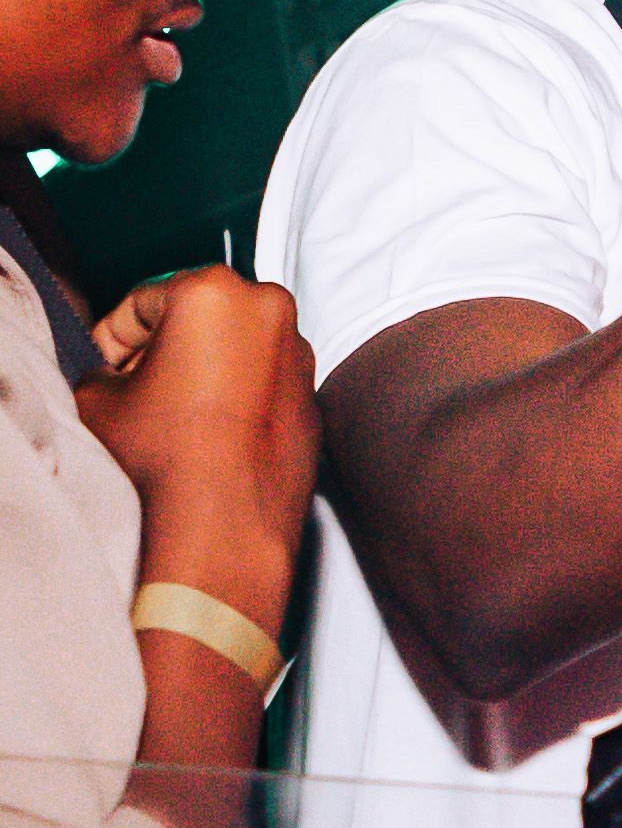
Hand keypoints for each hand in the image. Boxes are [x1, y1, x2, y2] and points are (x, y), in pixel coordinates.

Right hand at [77, 267, 318, 634]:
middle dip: (166, 348)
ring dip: (206, 371)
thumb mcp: (99, 400)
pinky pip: (267, 389)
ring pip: (239, 350)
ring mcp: (302, 361)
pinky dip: (241, 400)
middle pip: (200, 316)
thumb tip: (116, 374)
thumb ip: (104, 367)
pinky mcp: (315, 406)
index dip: (114, 336)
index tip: (105, 363)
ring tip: (173, 416)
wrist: (221, 534)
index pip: (145, 299)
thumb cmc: (165, 463)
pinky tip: (210, 438)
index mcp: (215, 293)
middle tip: (135, 385)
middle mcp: (272, 314)